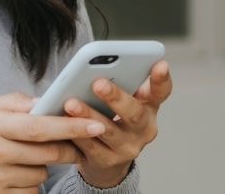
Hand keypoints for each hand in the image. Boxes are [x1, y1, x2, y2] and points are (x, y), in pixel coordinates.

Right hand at [0, 92, 107, 193]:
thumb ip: (13, 103)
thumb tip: (46, 101)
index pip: (40, 125)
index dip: (71, 125)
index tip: (95, 123)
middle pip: (47, 153)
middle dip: (68, 148)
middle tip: (74, 143)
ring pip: (41, 173)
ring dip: (43, 166)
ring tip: (24, 157)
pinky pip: (30, 191)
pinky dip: (30, 183)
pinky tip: (15, 174)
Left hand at [65, 60, 172, 187]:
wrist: (108, 161)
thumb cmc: (114, 120)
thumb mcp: (124, 101)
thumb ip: (120, 82)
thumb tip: (97, 64)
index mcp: (149, 107)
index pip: (160, 92)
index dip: (161, 79)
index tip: (160, 64)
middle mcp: (143, 129)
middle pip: (134, 113)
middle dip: (116, 97)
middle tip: (98, 83)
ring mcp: (127, 148)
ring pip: (108, 131)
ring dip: (89, 115)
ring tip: (71, 103)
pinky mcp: (107, 161)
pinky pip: (89, 147)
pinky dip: (76, 133)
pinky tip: (63, 122)